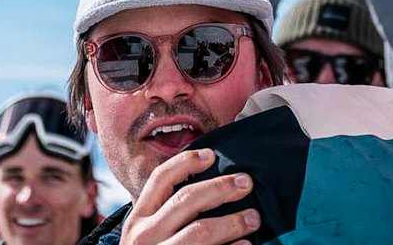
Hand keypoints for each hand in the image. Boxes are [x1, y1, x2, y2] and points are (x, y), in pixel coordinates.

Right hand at [119, 148, 258, 244]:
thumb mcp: (148, 234)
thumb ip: (165, 212)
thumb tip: (209, 180)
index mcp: (138, 220)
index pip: (160, 178)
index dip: (186, 162)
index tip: (211, 155)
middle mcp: (145, 237)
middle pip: (186, 200)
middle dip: (220, 188)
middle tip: (246, 183)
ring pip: (201, 231)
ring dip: (233, 221)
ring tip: (254, 218)